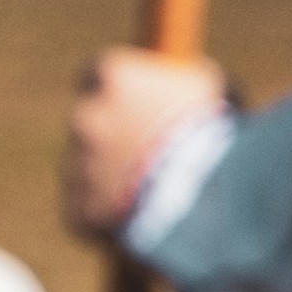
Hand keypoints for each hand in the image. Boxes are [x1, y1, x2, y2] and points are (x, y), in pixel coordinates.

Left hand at [61, 44, 225, 238]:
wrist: (205, 196)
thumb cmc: (215, 135)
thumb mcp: (208, 89)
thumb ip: (177, 81)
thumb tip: (174, 81)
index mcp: (113, 77)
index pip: (95, 72)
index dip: (111, 90)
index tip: (122, 101)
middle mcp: (84, 116)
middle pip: (88, 123)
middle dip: (110, 137)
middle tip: (144, 155)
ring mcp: (76, 164)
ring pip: (85, 170)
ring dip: (109, 177)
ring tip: (153, 193)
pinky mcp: (76, 210)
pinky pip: (86, 211)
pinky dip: (105, 216)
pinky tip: (140, 219)